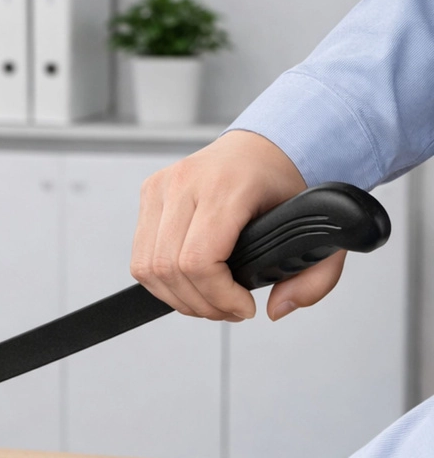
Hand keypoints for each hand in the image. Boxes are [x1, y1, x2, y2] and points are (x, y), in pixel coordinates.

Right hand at [131, 130, 346, 321]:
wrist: (262, 147)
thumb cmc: (282, 183)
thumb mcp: (316, 227)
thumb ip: (316, 277)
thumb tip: (277, 309)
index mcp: (227, 184)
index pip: (199, 260)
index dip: (217, 296)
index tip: (242, 308)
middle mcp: (187, 181)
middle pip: (170, 269)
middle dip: (201, 304)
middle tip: (227, 310)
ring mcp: (162, 187)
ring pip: (149, 268)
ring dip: (178, 298)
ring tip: (208, 301)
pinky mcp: (149, 195)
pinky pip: (141, 258)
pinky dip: (162, 283)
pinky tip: (189, 284)